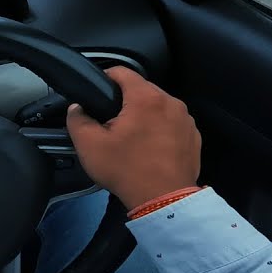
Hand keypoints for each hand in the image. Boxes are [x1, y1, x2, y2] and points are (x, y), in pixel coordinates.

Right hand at [66, 67, 201, 209]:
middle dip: (125, 101)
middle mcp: (170, 102)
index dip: (105, 78)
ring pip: (158, 106)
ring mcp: (186, 119)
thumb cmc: (127, 170)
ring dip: (145, 115)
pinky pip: (172, 123)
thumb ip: (77, 119)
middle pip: (142, 89)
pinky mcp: (194, 136)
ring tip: (132, 137)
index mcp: (146, 98)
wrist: (164, 201)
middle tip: (111, 123)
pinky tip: (151, 148)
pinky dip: (161, 129)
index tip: (97, 92)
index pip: (122, 71)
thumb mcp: (88, 145)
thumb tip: (77, 109)